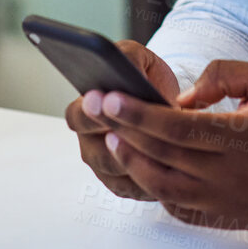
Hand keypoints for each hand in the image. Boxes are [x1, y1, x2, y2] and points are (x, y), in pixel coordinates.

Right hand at [63, 40, 179, 201]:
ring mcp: (104, 166)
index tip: (103, 99)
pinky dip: (151, 181)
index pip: (78, 116)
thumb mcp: (138, 59)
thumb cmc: (146, 78)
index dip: (91, 111)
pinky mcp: (123, 186)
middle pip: (97, 152)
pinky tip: (169, 170)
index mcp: (85, 109)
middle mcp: (89, 141)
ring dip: (139, 163)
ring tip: (163, 152)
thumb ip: (128, 59)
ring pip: (118, 174)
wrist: (163, 102)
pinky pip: (134, 189)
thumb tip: (128, 71)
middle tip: (138, 133)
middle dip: (119, 143)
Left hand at [93, 60, 247, 230]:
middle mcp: (228, 173)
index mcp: (240, 137)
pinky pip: (177, 206)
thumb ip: (224, 76)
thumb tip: (183, 96)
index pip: (176, 127)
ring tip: (113, 139)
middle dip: (123, 130)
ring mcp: (223, 200)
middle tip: (95, 110)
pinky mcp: (222, 217)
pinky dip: (155, 187)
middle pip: (161, 154)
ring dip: (132, 162)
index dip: (138, 113)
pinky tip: (143, 166)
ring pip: (162, 185)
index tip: (109, 97)